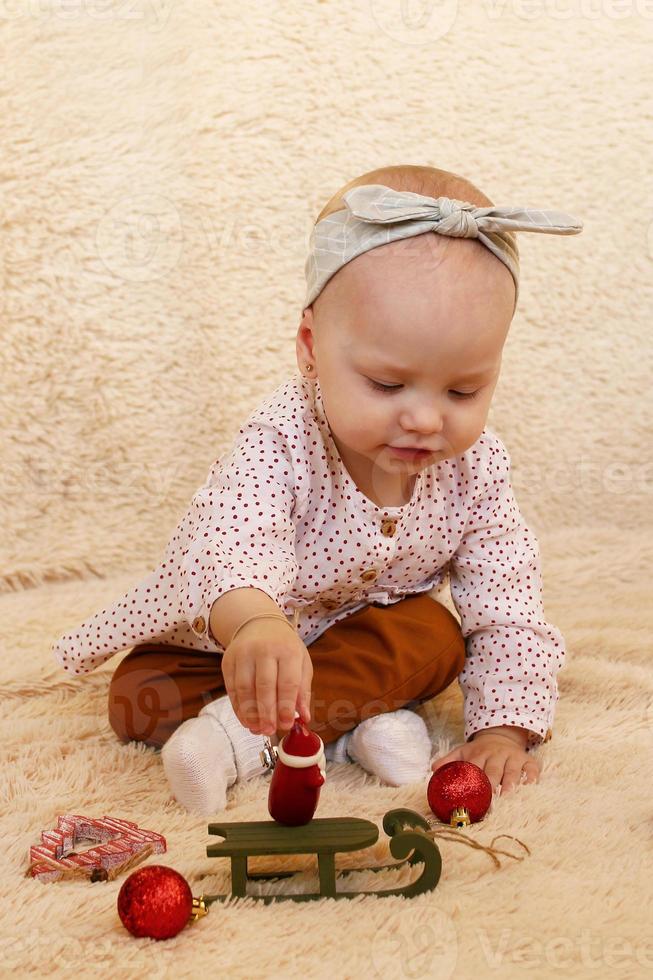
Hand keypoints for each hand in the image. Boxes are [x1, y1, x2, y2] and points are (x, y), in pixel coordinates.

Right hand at [220, 619, 312, 736]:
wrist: (259, 623)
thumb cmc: (285, 647)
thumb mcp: (301, 663)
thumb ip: (302, 691)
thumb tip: (305, 717)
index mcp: (288, 651)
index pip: (287, 682)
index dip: (285, 706)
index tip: (286, 725)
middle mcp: (264, 650)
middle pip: (264, 686)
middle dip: (266, 713)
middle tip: (269, 731)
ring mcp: (243, 654)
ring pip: (244, 688)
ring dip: (250, 713)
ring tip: (257, 729)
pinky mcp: (228, 660)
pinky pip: (231, 688)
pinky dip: (238, 707)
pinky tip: (246, 719)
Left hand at [430, 729, 540, 795]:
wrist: (501, 736)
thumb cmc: (480, 751)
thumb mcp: (463, 751)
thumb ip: (449, 761)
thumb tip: (433, 770)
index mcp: (479, 753)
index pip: (475, 767)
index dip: (473, 781)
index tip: (471, 796)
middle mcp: (497, 754)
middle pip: (494, 770)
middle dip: (492, 785)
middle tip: (490, 801)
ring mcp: (513, 757)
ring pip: (512, 771)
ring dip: (511, 783)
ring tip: (508, 797)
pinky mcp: (528, 760)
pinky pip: (532, 769)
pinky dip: (532, 778)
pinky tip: (530, 788)